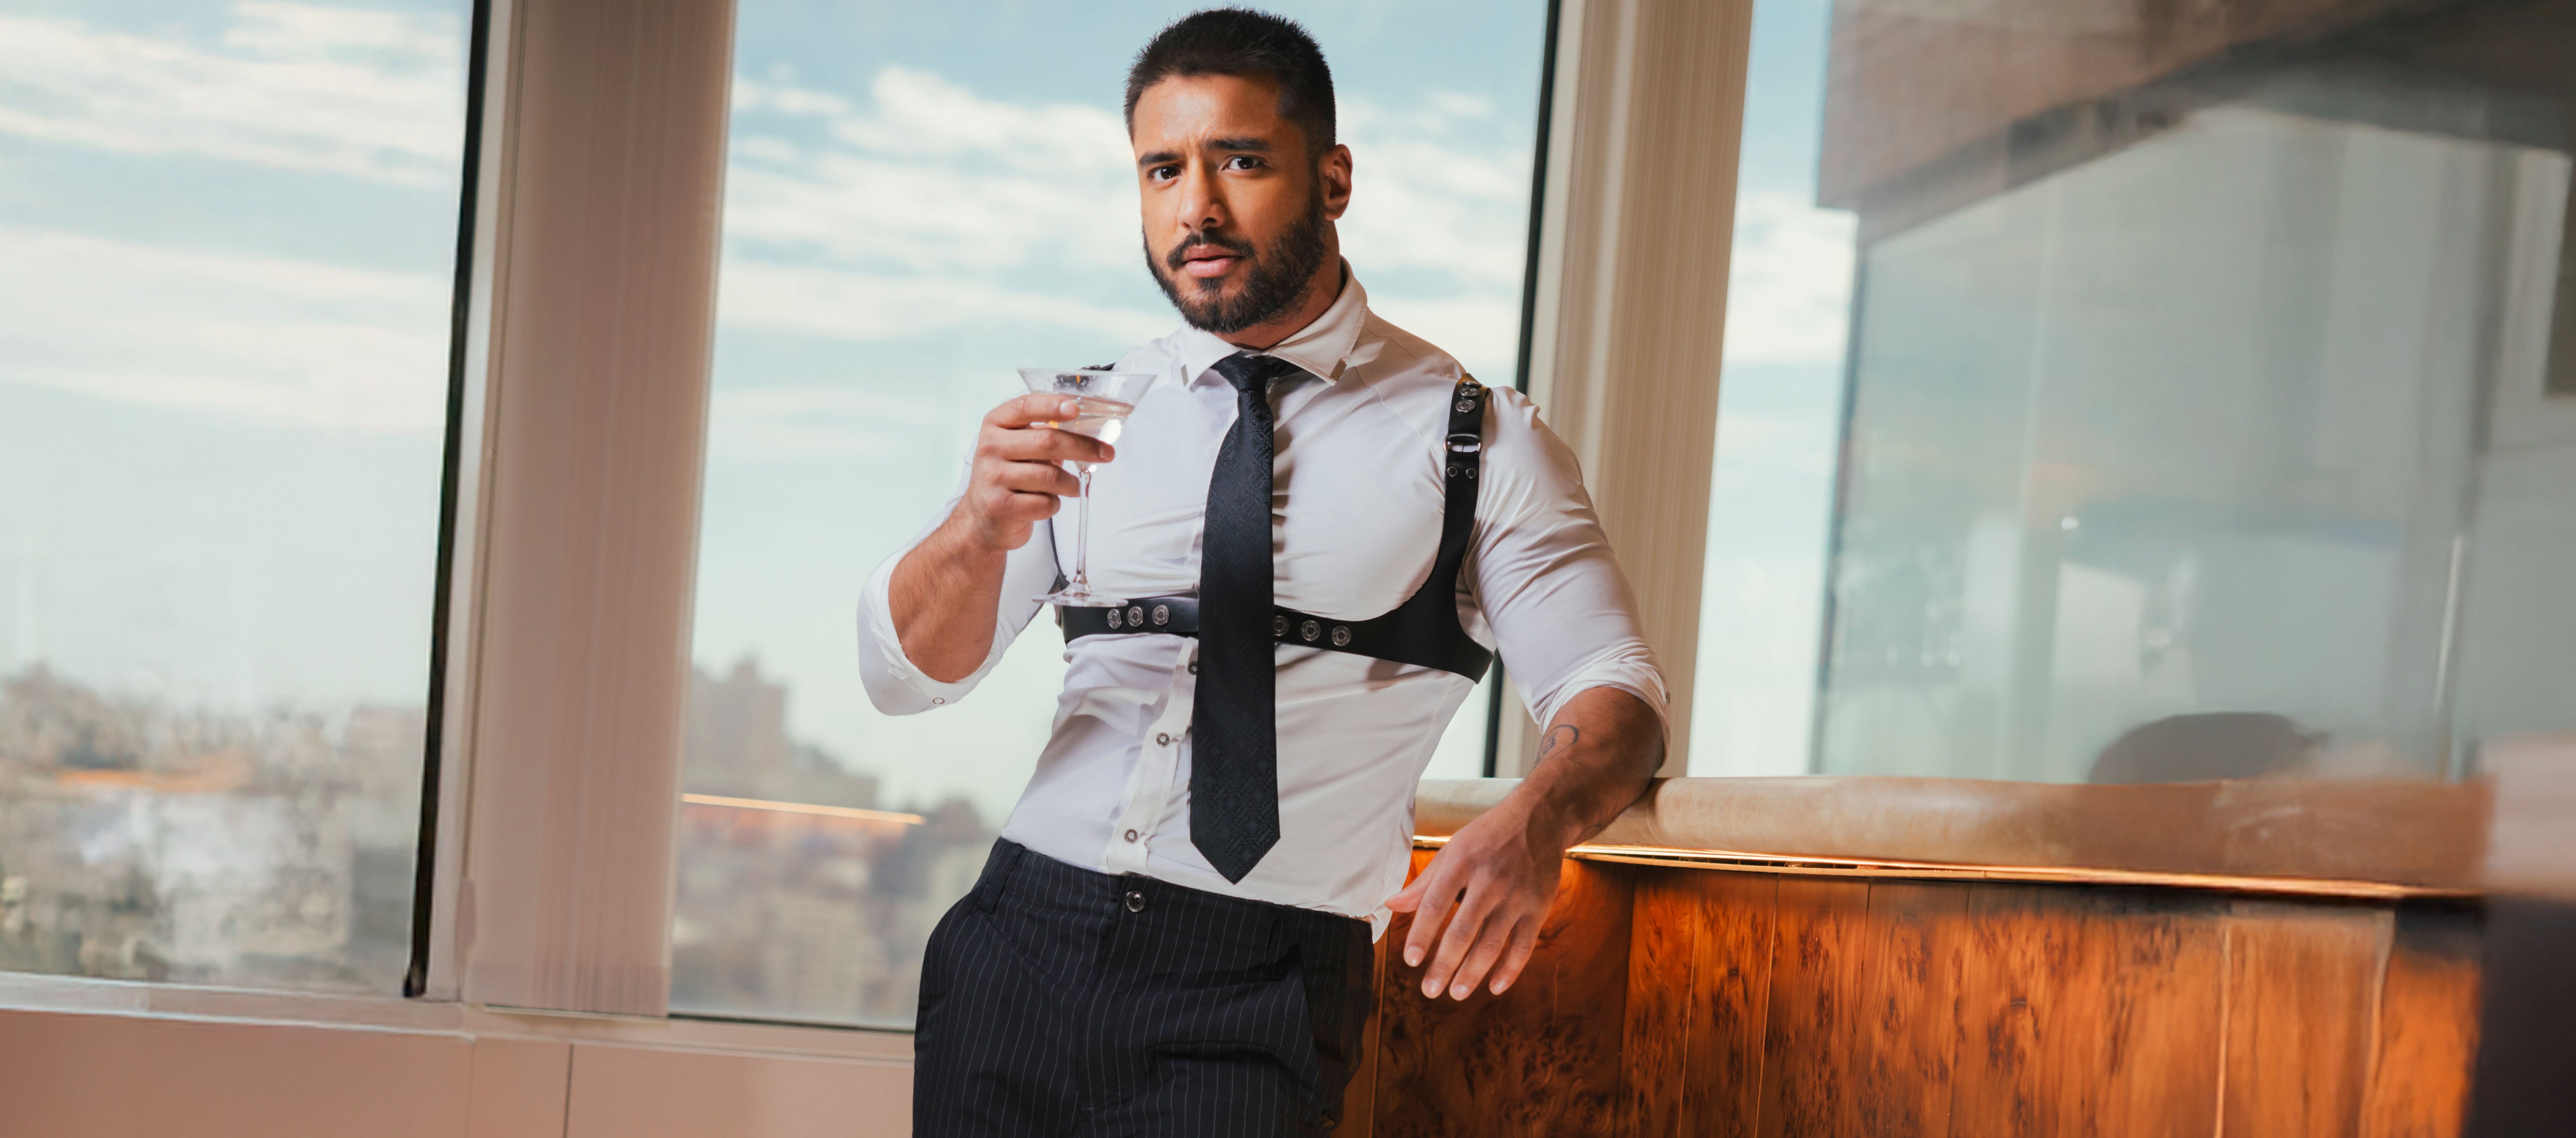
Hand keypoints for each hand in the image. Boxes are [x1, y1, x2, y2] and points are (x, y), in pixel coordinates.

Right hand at [949, 393, 1115, 551]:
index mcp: (995, 424)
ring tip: (1072, 486)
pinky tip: (1048, 502)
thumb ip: (1045, 433)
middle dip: (1084, 447)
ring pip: (1050, 476)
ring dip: (1071, 483)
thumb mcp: (1019, 447)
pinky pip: (1044, 503)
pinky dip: (1055, 504)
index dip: (1053, 406)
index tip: (1077, 409)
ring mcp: (992, 477)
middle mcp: (990, 447)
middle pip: (1047, 441)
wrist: (981, 517)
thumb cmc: (1009, 475)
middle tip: (1106, 453)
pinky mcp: (1000, 506)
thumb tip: (1090, 429)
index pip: (1025, 407)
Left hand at [1383, 794, 1574, 999]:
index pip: (1435, 905)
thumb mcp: (1453, 850)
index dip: (1421, 935)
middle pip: (1463, 931)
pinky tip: (1494, 987)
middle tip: (1429, 990)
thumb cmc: (1488, 836)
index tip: (1410, 961)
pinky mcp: (1538, 908)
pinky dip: (1510, 970)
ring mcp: (1517, 897)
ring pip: (1493, 944)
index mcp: (1462, 862)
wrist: (1541, 819)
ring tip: (1456, 993)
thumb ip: (1424, 882)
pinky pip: (1523, 946)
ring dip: (1473, 973)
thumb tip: (1392, 905)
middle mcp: (1490, 881)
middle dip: (1445, 965)